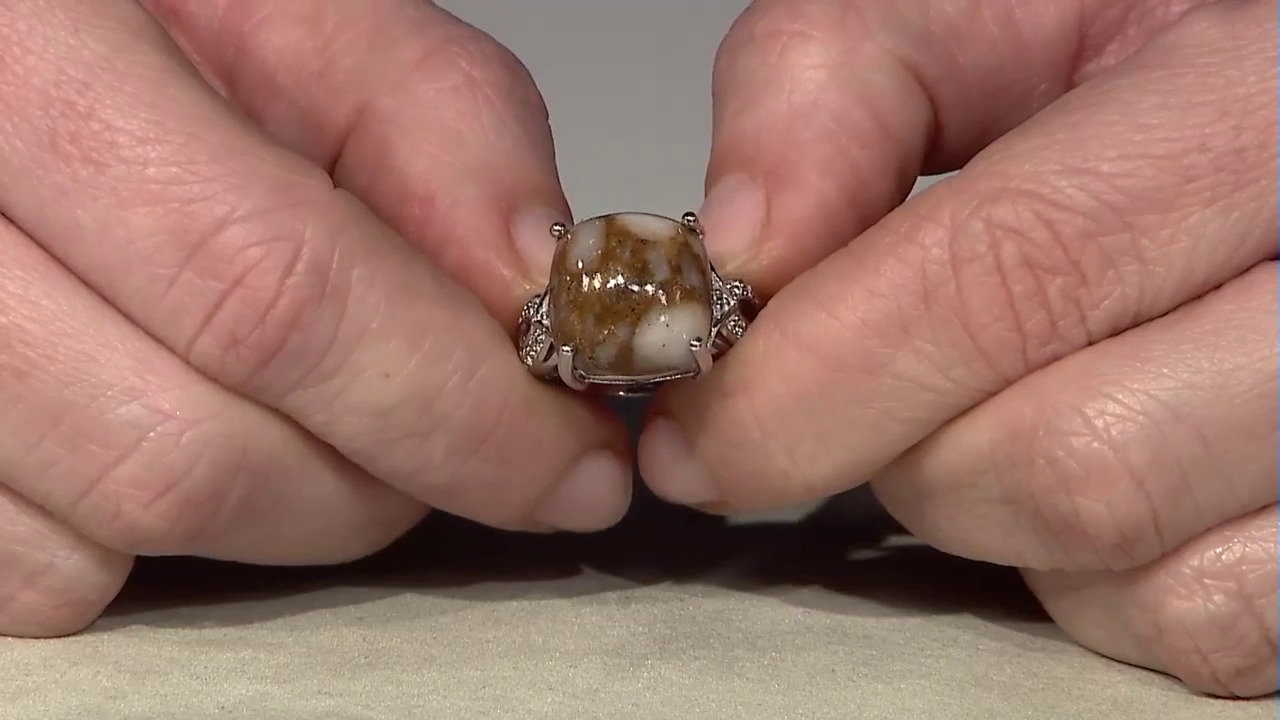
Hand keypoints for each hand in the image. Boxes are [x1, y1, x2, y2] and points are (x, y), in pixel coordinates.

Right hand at [0, 0, 629, 637]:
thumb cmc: (140, 23)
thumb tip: (532, 290)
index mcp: (33, 68)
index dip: (448, 402)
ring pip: (133, 521)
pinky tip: (212, 428)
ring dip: (300, 505)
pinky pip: (51, 572)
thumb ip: (435, 127)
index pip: (271, 290)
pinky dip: (173, 536)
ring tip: (343, 414)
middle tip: (478, 441)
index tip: (567, 458)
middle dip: (391, 476)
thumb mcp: (298, 19)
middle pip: (198, 447)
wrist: (20, 70)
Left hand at [640, 0, 1275, 696]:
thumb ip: (838, 86)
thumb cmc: (1135, 60)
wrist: (1258, 131)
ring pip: (1122, 560)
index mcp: (1252, 110)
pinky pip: (1195, 618)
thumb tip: (744, 246)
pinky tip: (1086, 452)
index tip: (703, 432)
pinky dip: (1092, 571)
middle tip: (875, 389)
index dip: (816, 380)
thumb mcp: (985, 18)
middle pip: (1062, 462)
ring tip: (1000, 396)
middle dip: (902, 453)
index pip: (1006, 283)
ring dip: (989, 504)